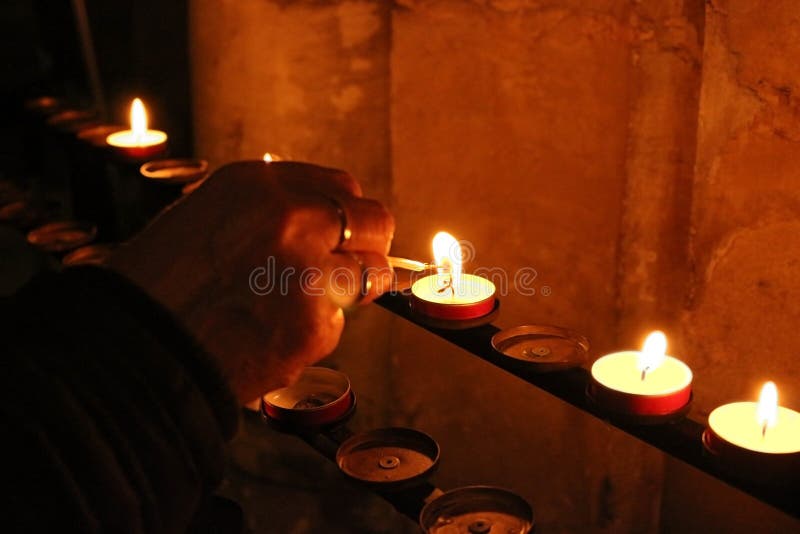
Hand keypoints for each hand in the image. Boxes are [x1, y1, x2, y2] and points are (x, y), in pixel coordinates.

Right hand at [109, 161, 394, 403]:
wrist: (131, 350)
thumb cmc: (159, 284)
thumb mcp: (208, 215)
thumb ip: (272, 210)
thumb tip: (328, 220)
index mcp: (260, 184)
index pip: (345, 188)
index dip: (346, 216)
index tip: (343, 233)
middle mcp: (292, 218)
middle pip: (376, 223)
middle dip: (366, 247)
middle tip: (345, 268)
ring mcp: (309, 273)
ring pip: (371, 276)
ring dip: (349, 291)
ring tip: (296, 306)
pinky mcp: (314, 327)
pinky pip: (337, 325)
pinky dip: (312, 333)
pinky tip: (268, 335)